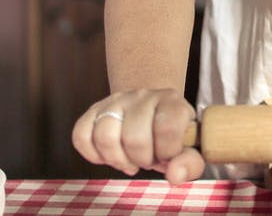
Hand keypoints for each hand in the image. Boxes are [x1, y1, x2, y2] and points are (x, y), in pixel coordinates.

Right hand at [72, 88, 204, 183]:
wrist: (152, 109)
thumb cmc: (171, 134)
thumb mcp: (189, 147)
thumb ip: (190, 163)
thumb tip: (174, 175)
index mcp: (171, 102)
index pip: (167, 127)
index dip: (167, 151)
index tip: (168, 155)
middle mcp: (142, 95)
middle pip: (134, 137)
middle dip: (141, 159)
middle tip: (147, 159)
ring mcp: (115, 100)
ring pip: (104, 136)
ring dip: (117, 159)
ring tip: (128, 160)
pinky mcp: (93, 110)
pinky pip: (81, 135)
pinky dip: (92, 155)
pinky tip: (108, 156)